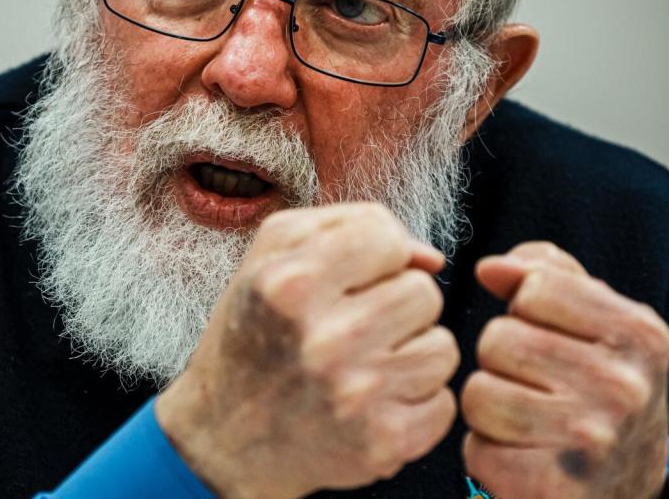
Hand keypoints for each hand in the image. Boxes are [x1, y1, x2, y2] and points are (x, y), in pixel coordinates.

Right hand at [156, 203, 459, 497]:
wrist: (224, 439)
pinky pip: (443, 403)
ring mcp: (356, 396)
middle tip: (354, 328)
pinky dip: (416, 402)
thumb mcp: (271, 256)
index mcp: (291, 285)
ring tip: (367, 364)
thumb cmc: (252, 337)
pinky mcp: (382, 443)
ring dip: (412, 353)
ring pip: (442, 348)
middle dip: (396, 305)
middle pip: (424, 292)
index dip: (379, 255)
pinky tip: (375, 402)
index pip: (388, 239)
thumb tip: (430, 258)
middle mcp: (325, 339)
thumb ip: (351, 224)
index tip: (353, 278)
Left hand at [462, 242, 668, 497]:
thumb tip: (490, 267)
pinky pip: (477, 448)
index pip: (535, 288)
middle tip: (533, 385)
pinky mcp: (552, 488)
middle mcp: (623, 387)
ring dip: (488, 406)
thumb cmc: (598, 389)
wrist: (627, 487)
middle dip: (500, 360)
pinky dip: (486, 452)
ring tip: (523, 418)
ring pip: (479, 393)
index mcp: (639, 333)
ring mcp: (591, 440)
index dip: (524, 311)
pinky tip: (520, 455)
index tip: (548, 337)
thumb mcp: (596, 322)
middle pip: (499, 340)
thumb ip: (547, 275)